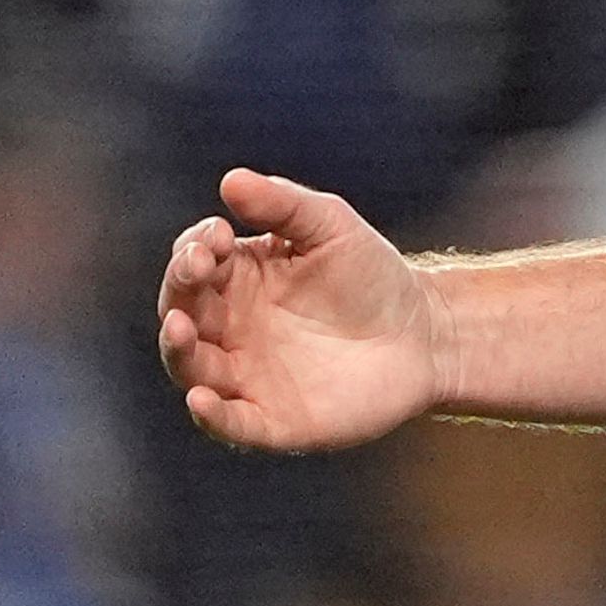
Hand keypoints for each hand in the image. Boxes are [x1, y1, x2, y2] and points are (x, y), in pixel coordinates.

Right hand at [156, 168, 448, 450]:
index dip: (195, 249)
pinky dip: (211, 416)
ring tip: (181, 328)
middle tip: (195, 269)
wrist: (426, 335)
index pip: (192, 264)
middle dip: (179, 289)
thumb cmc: (371, 276)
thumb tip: (232, 180)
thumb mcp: (331, 228)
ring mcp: (245, 376)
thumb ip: (284, 205)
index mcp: (235, 280)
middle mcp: (228, 329)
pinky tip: (201, 400)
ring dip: (179, 349)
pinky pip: (231, 424)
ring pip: (193, 367)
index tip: (219, 236)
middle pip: (181, 311)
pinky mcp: (271, 420)